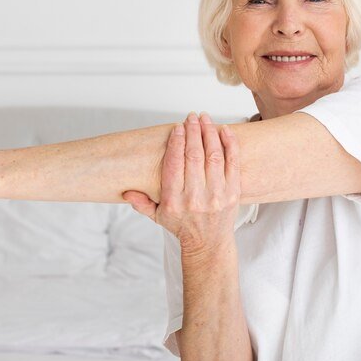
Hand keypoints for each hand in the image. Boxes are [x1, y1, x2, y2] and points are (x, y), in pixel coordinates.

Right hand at [122, 111, 239, 253]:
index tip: (177, 128)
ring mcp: (216, 195)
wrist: (209, 243)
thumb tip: (126, 191)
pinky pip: (233, 163)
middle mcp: (195, 198)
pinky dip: (230, 144)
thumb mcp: (157, 217)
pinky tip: (224, 131)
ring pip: (214, 156)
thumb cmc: (182, 226)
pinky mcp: (233, 193)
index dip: (176, 142)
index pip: (174, 164)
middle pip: (194, 156)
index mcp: (174, 201)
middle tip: (191, 117)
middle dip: (193, 132)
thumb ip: (142, 203)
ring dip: (209, 133)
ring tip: (205, 119)